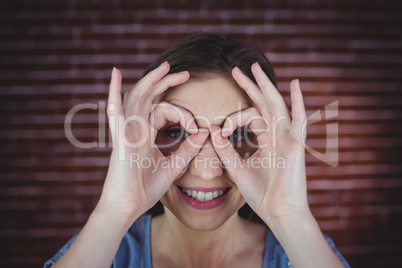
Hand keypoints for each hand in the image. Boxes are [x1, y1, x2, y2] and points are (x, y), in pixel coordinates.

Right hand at [97, 63, 207, 221]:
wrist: (128, 206)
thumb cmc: (145, 188)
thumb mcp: (173, 166)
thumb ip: (187, 149)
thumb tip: (204, 133)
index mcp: (146, 133)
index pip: (164, 111)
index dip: (184, 114)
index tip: (197, 128)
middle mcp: (135, 128)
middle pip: (149, 97)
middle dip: (166, 82)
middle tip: (185, 72)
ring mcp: (126, 131)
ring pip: (136, 97)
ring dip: (150, 80)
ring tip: (165, 67)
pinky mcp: (119, 138)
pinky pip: (114, 112)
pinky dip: (112, 92)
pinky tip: (115, 74)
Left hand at [210, 63, 308, 227]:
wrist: (278, 213)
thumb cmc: (261, 194)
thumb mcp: (237, 169)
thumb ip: (225, 150)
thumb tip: (212, 130)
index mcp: (266, 140)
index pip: (249, 117)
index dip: (231, 119)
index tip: (220, 132)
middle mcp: (277, 135)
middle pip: (263, 104)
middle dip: (250, 86)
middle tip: (236, 69)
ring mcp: (288, 139)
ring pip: (277, 106)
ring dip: (266, 86)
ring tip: (255, 68)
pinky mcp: (296, 146)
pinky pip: (300, 121)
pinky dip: (300, 102)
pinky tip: (297, 85)